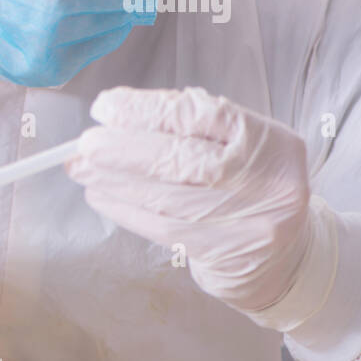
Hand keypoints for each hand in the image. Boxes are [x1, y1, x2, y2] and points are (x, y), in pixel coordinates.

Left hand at [66, 86, 312, 315]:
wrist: (280, 253)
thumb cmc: (245, 183)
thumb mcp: (233, 144)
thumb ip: (186, 124)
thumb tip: (117, 112)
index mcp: (268, 141)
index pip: (203, 115)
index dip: (148, 111)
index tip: (106, 107)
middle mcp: (263, 180)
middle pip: (183, 160)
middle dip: (123, 150)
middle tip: (85, 144)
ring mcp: (245, 220)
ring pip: (165, 197)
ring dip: (113, 181)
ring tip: (80, 168)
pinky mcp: (221, 251)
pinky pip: (159, 227)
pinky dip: (123, 208)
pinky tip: (99, 195)